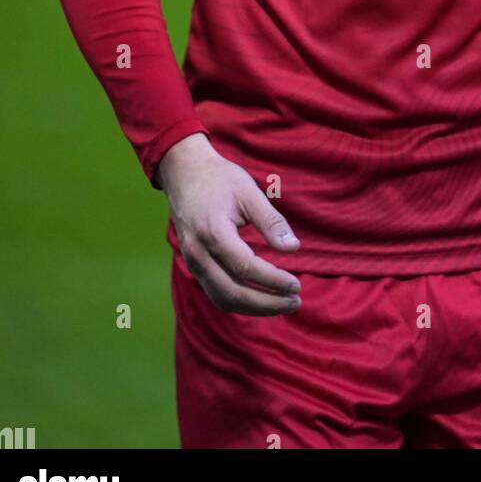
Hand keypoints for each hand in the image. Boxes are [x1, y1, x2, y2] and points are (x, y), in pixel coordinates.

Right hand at [156, 133, 301, 316]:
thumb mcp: (249, 192)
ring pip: (223, 299)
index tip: (296, 285)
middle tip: (295, 302)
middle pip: (232, 293)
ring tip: (283, 304)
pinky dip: (240, 301)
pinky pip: (216, 293)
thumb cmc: (219, 179)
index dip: (273, 281)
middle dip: (266, 303)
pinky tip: (262, 297)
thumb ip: (271, 221)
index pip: (246, 268)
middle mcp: (198, 253)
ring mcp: (192, 261)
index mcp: (213, 232)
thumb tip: (294, 248)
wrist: (184, 173)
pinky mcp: (193, 265)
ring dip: (254, 308)